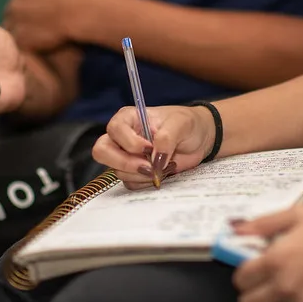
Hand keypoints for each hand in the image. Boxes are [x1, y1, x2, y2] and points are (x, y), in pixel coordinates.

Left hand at [3, 0, 85, 51]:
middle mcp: (13, 3)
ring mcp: (17, 23)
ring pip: (13, 28)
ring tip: (41, 34)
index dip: (29, 0)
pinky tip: (41, 44)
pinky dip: (28, 44)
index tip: (41, 5)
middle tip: (43, 21)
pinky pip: (21, 44)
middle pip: (13, 12)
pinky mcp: (23, 40)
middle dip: (23, 16)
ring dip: (23, 30)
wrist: (78, 11)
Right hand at [92, 105, 215, 188]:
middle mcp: (122, 137)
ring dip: (142, 174)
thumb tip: (155, 158)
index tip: (150, 147)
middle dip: (125, 163)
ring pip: (118, 171)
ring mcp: (127, 155)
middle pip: (102, 152)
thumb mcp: (181, 124)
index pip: (114, 130)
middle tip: (149, 167)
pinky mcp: (135, 171)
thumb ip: (166, 138)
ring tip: (164, 166)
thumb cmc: (188, 124)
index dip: (129, 142)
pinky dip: (146, 182)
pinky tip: (162, 172)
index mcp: (129, 118)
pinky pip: (130, 182)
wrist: (200, 138)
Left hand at [232, 206, 302, 301]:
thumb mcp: (298, 215)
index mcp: (275, 261)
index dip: (244, 274)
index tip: (252, 271)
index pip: (240, 279)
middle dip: (254, 294)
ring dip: (287, 297)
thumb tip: (238, 230)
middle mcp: (285, 288)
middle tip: (268, 282)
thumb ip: (263, 224)